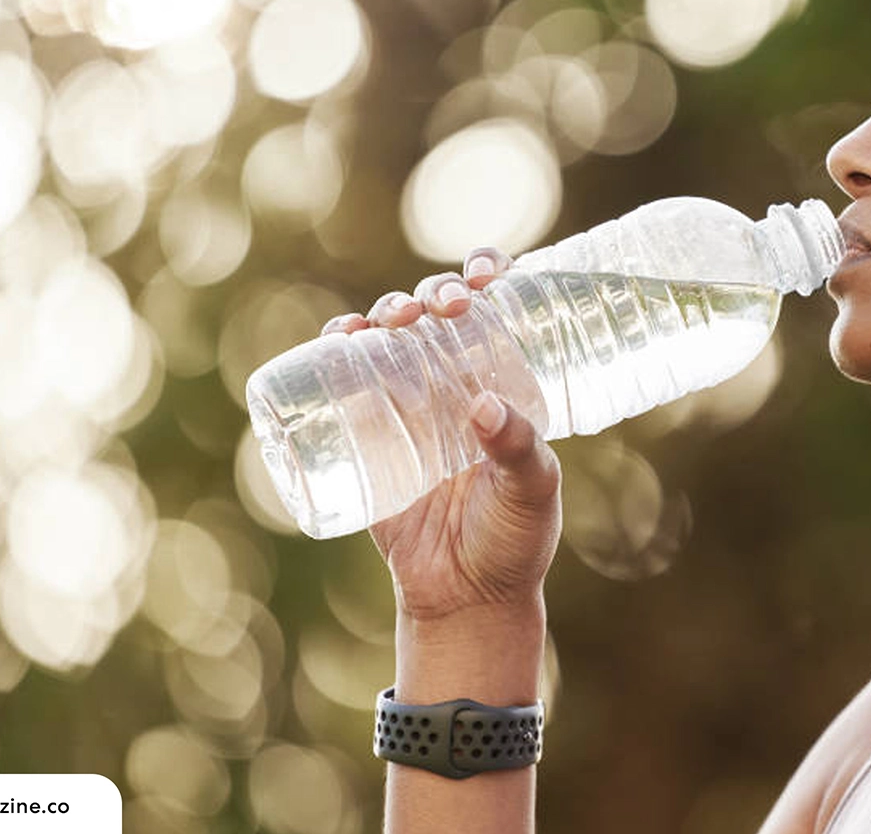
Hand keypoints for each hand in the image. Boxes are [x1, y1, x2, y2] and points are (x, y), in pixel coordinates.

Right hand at [320, 248, 560, 621]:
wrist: (464, 599)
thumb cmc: (513, 542)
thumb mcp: (532, 493)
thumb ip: (518, 453)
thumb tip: (483, 406)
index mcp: (507, 386)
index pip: (501, 313)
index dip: (489, 275)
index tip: (485, 272)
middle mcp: (458, 386)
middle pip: (440, 315)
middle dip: (434, 293)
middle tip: (441, 306)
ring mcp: (411, 408)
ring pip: (392, 338)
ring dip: (385, 311)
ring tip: (388, 319)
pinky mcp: (371, 436)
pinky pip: (346, 381)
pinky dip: (338, 348)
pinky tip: (340, 335)